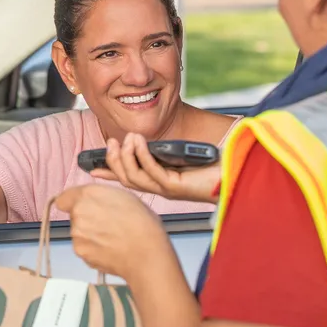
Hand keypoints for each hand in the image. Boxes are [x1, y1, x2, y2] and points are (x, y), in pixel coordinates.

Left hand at [55, 184, 172, 279]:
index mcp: (89, 194)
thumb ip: (101, 196)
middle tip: (106, 225)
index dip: (74, 203)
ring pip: (78, 232)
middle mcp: (78, 212)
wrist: (147, 254)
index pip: (64, 198)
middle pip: (74, 215)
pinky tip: (109, 250)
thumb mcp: (125, 197)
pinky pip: (83, 248)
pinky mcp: (80, 252)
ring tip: (111, 239)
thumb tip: (92, 202)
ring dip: (89, 235)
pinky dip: (93, 249)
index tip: (86, 208)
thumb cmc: (143, 223)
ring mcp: (77, 234)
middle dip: (86, 218)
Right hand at [91, 133, 221, 203]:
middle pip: (126, 179)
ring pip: (135, 177)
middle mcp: (160, 188)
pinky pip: (152, 170)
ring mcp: (166, 189)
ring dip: (126, 156)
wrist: (235, 175)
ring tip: (126, 138)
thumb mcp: (182, 155)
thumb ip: (164, 150)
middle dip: (113, 161)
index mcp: (159, 182)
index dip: (108, 173)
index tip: (91, 167)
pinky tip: (138, 141)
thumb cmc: (212, 166)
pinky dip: (142, 155)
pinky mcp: (176, 186)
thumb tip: (147, 136)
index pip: (127, 179)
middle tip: (110, 142)